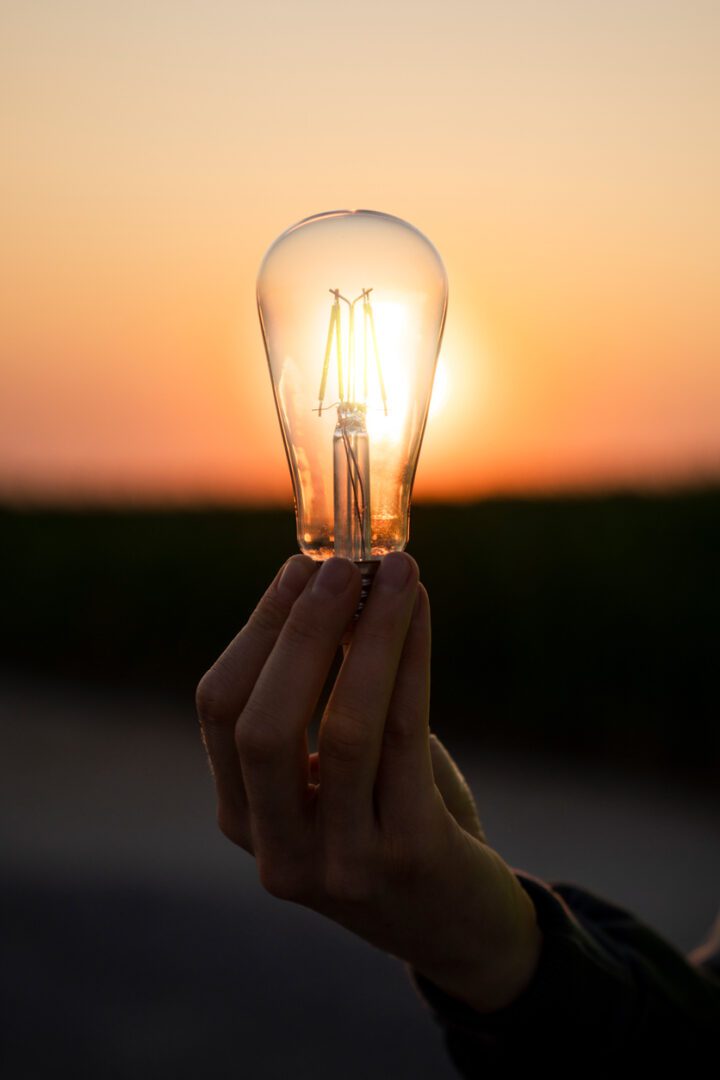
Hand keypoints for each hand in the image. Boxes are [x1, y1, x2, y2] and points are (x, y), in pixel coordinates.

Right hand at [196, 552, 541, 1012]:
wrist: (461, 928)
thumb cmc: (393, 827)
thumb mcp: (337, 776)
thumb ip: (319, 703)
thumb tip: (331, 590)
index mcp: (243, 821)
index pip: (221, 711)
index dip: (257, 630)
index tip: (298, 568)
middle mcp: (278, 851)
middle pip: (263, 724)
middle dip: (301, 631)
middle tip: (341, 565)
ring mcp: (342, 862)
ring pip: (343, 726)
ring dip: (370, 634)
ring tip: (395, 573)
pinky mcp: (409, 854)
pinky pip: (405, 735)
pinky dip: (411, 660)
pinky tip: (422, 614)